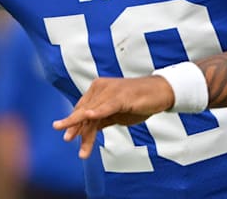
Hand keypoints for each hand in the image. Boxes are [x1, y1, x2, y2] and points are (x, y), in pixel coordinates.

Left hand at [52, 76, 174, 158]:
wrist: (161, 92)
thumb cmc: (139, 101)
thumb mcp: (116, 113)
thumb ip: (102, 119)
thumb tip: (88, 128)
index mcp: (98, 90)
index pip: (83, 109)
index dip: (75, 124)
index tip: (69, 138)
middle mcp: (101, 88)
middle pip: (85, 111)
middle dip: (74, 126)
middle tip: (65, 138)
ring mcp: (111, 91)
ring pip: (93, 112)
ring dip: (84, 129)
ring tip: (71, 138)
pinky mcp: (122, 96)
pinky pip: (107, 106)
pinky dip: (98, 112)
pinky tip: (89, 116)